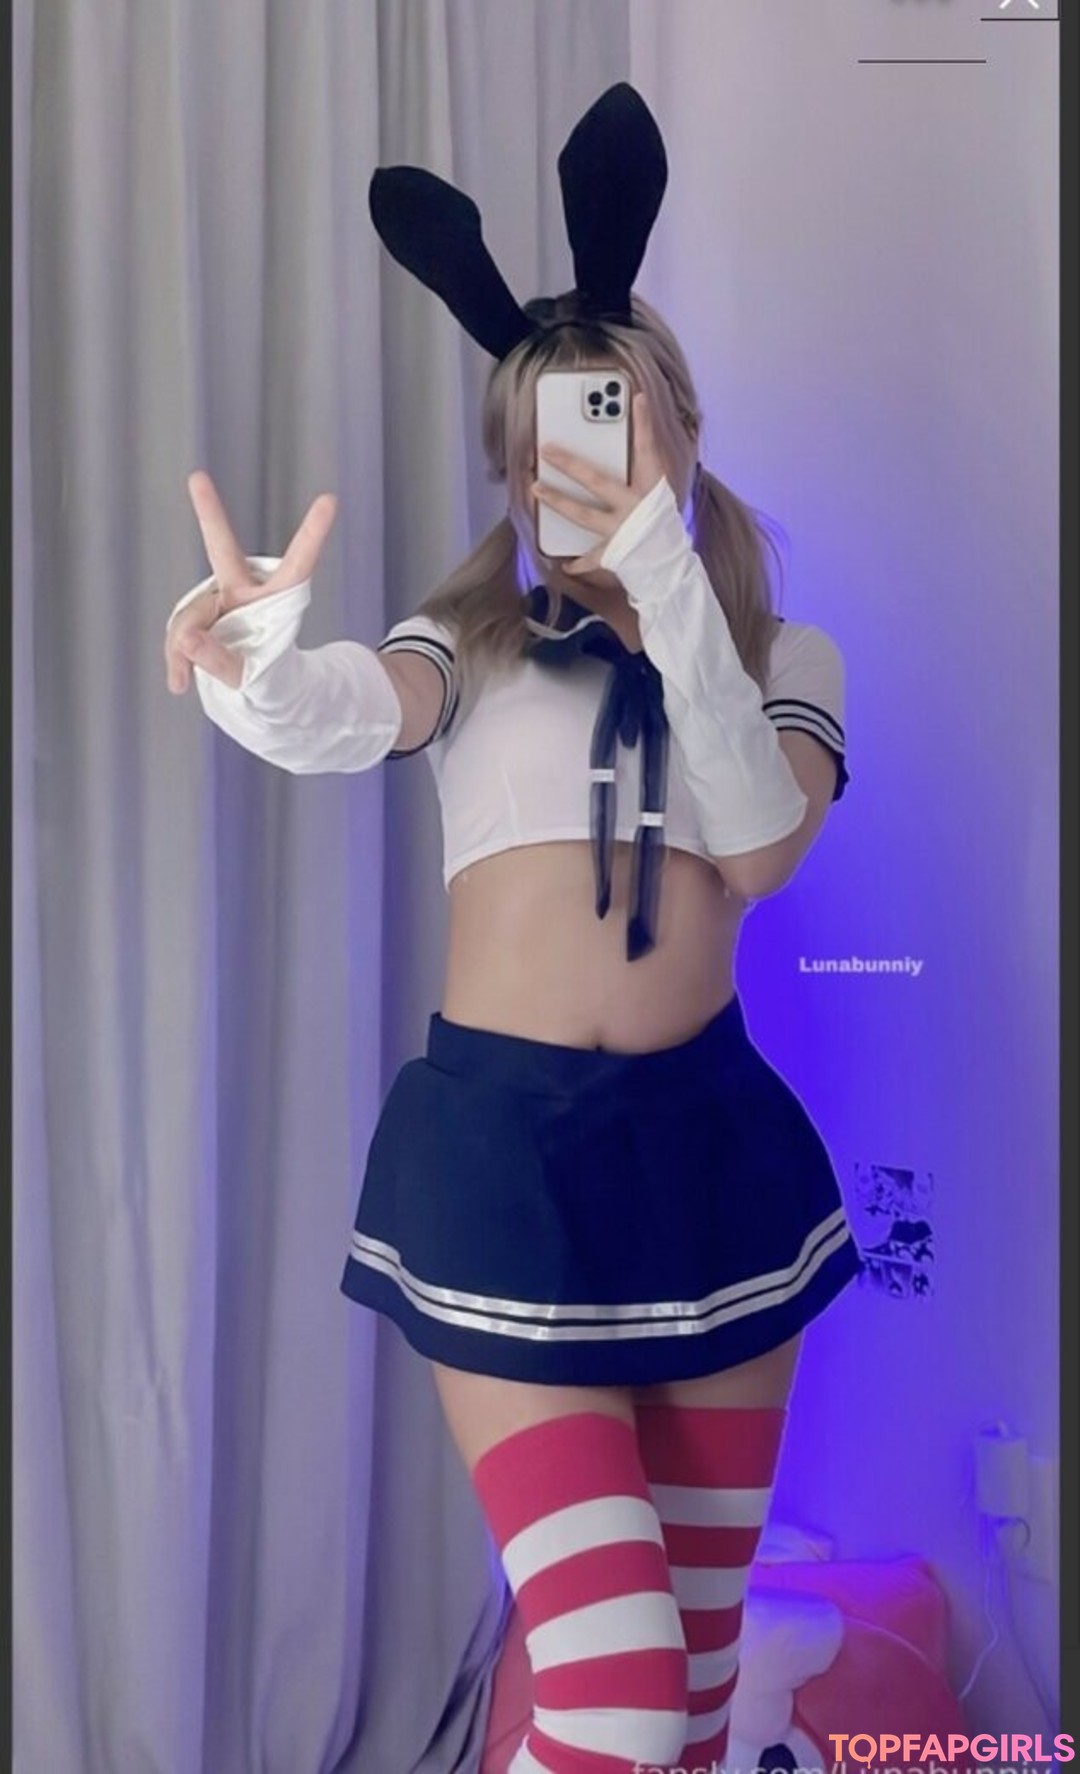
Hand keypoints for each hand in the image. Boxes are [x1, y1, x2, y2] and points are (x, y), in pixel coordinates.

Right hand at [164, 473, 337, 692]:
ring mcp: (219, 599)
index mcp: (276, 598)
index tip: (331, 499)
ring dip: (184, 650)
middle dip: (209, 513)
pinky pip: (179, 633)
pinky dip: (176, 659)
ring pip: (191, 616)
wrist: (250, 686)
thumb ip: (221, 661)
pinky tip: (177, 685)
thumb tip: (187, 640)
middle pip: (221, 549)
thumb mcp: (251, 680)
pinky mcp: (199, 615)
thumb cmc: (264, 678)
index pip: (298, 564)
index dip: (313, 534)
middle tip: (197, 477)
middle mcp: (245, 589)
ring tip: (186, 683)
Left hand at [533, 390, 665, 576]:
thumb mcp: (659, 491)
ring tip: (536, 488)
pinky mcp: (614, 554)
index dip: (644, 425)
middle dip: (571, 464)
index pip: (648, 450)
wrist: (672, 564)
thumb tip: (631, 427)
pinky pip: (590, 558)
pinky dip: (577, 562)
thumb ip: (643, 464)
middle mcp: (634, 507)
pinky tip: (563, 561)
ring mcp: (622, 531)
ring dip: (558, 501)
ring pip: (584, 515)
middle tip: (547, 450)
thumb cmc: (665, 524)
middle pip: (598, 481)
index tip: (637, 398)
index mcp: (651, 489)